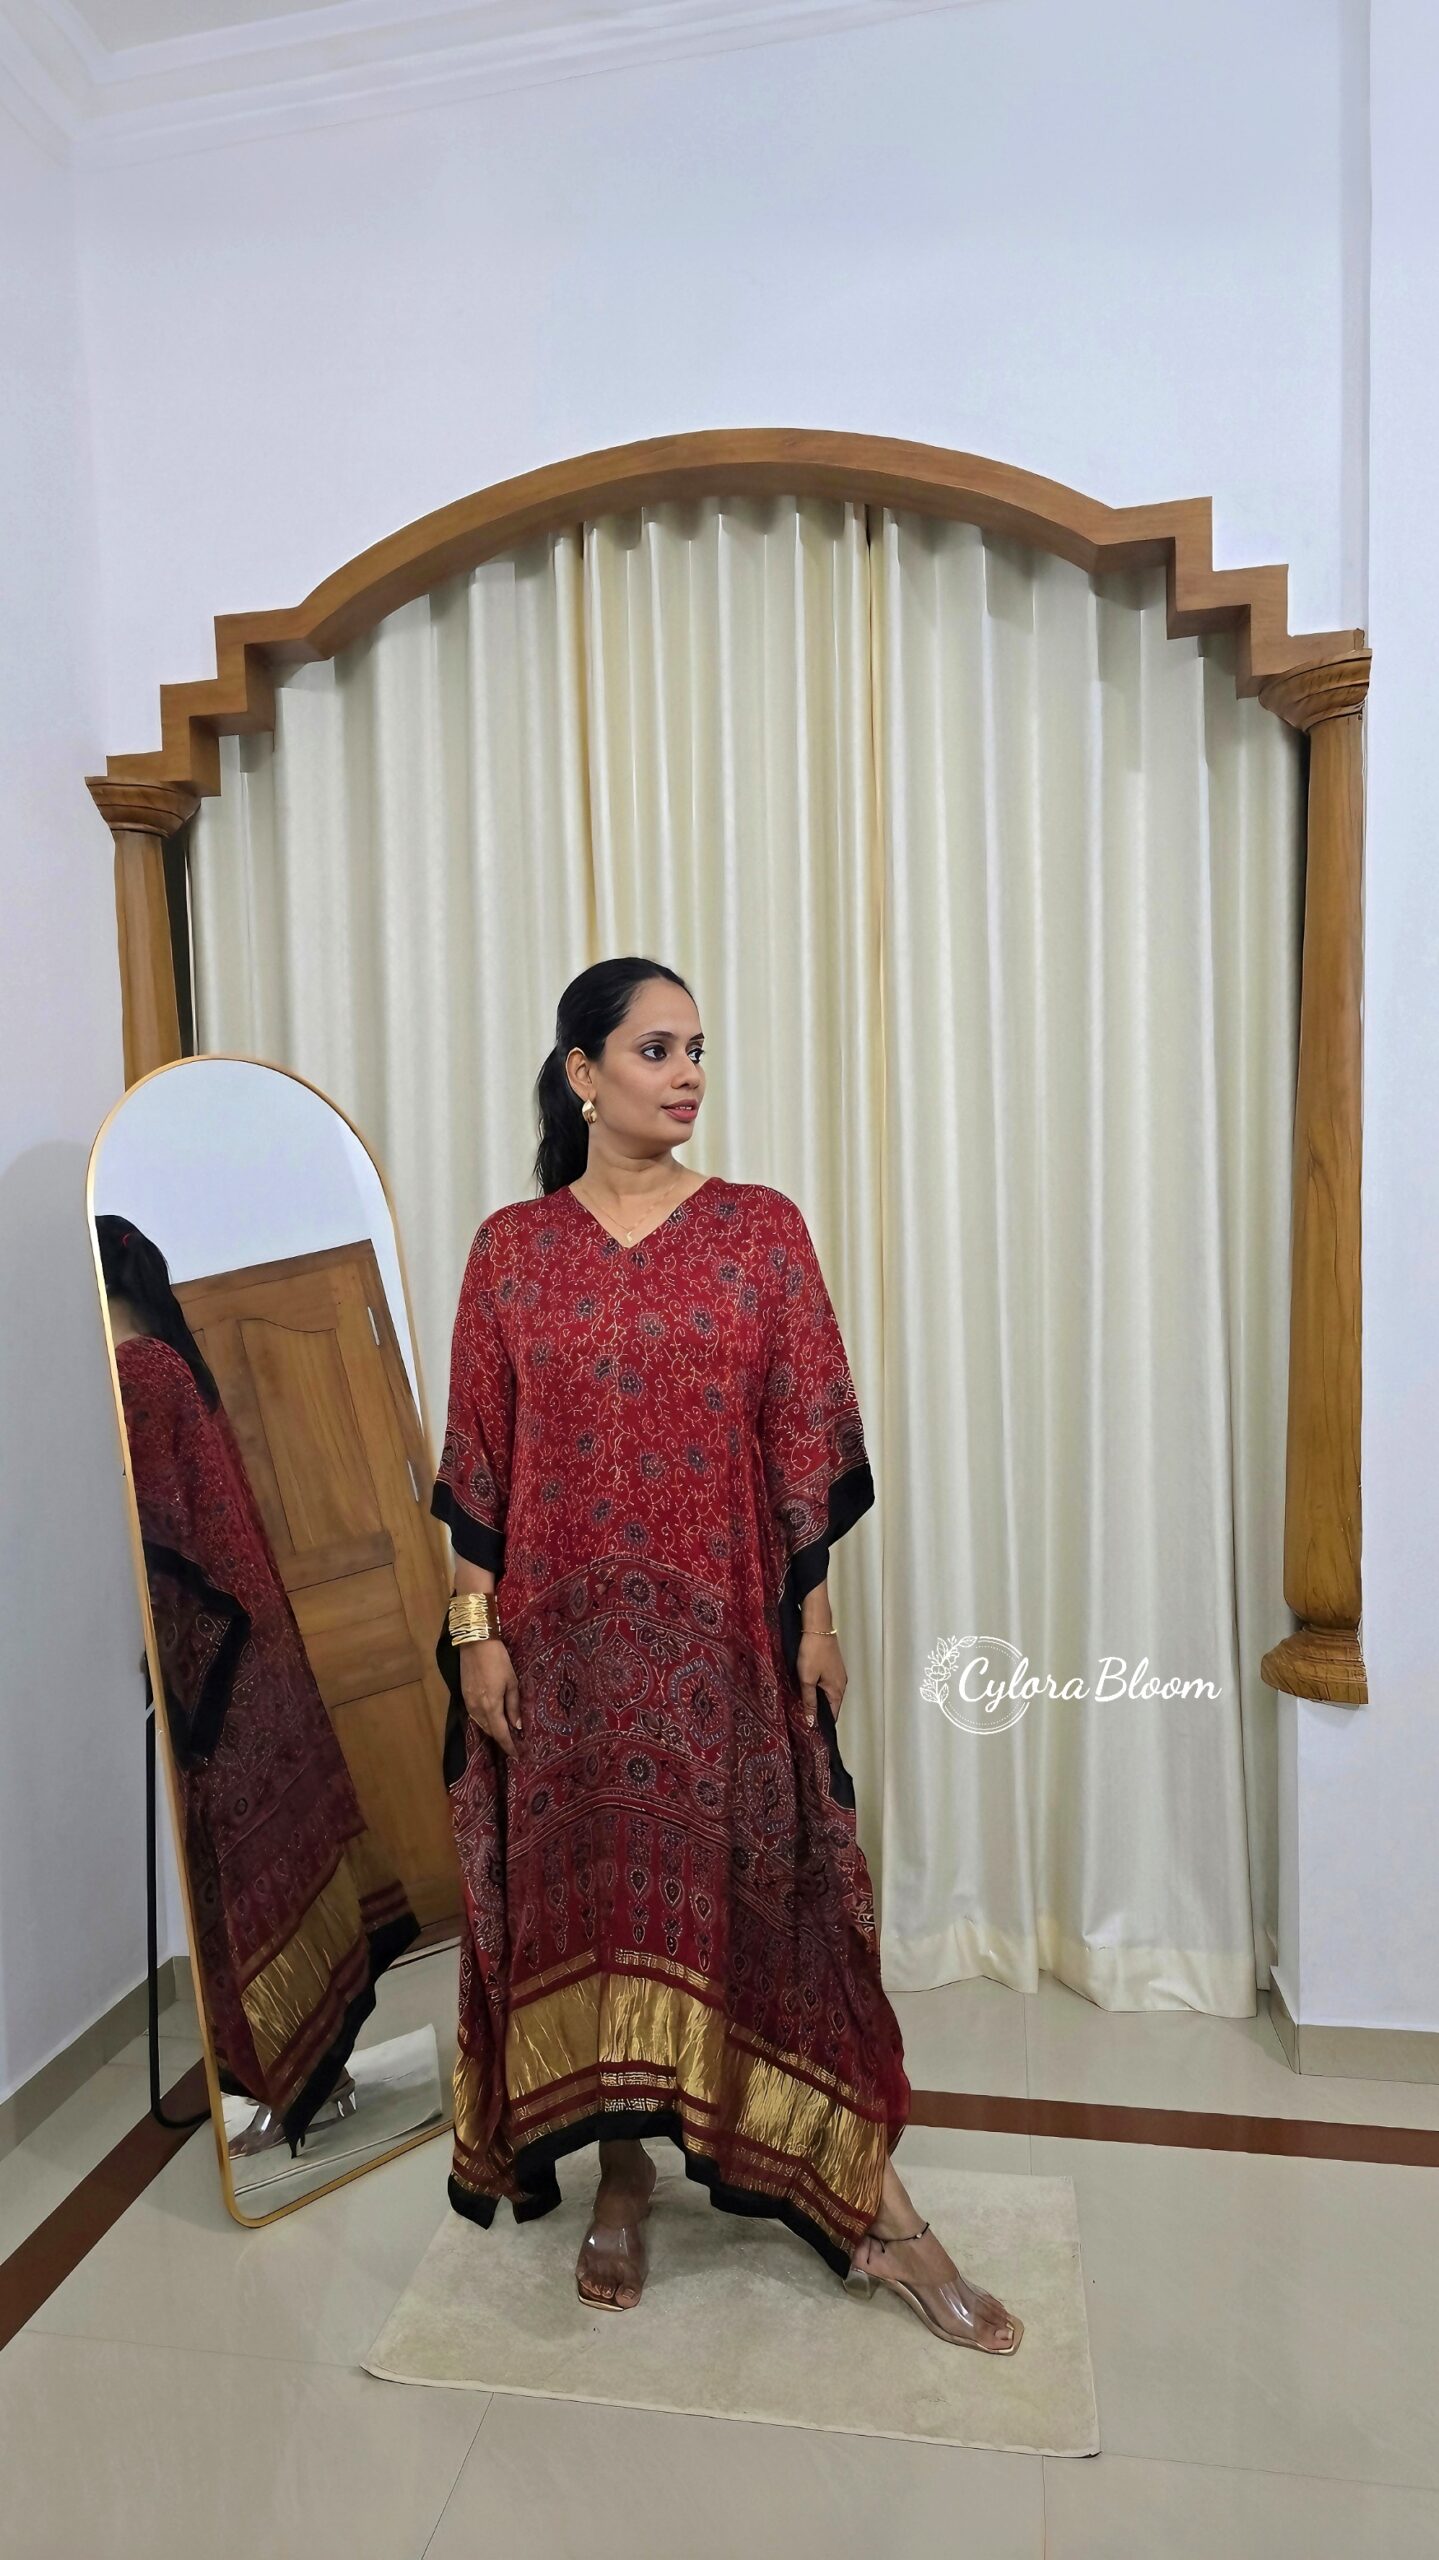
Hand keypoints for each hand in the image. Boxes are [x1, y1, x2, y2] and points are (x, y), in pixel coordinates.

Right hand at [458, 1635, 522, 1757]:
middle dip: (502, 1738)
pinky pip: (475, 1716)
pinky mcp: (464, 1696)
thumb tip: (517, 1726)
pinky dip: (484, 1721)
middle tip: (514, 1742)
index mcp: (491, 1706)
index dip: (509, 1746)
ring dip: (493, 1730)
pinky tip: (492, 1717)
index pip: (500, 1734)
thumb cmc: (498, 1660)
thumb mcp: (512, 1682)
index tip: (517, 1755)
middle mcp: (477, 1709)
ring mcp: (468, 1703)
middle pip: (490, 1731)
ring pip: (481, 1724)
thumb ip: (513, 1706)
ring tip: (505, 1731)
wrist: (476, 1644)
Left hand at [796, 1628, 846, 1729]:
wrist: (818, 1627)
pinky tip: (807, 1689)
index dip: (821, 1723)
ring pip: (828, 1694)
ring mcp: (838, 1675)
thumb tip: (811, 1722)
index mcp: (837, 1690)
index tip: (810, 1730)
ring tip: (803, 1707)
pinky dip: (818, 1689)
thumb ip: (809, 1701)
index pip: (832, 1715)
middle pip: (831, 1705)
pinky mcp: (833, 1667)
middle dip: (819, 1713)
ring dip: (818, 1700)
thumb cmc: (813, 1652)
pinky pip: (827, 1684)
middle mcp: (841, 1684)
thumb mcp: (807, 1679)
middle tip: (803, 1720)